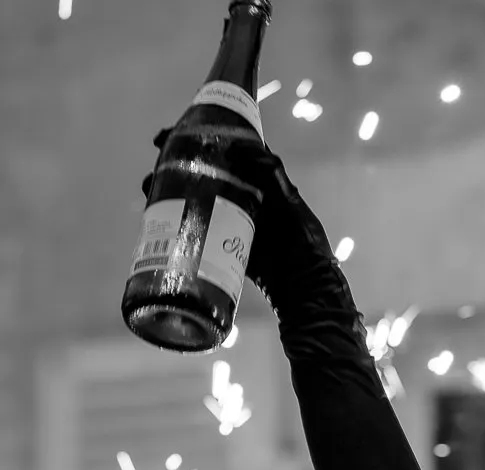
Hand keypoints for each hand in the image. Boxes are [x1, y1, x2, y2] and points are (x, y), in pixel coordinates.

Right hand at [142, 129, 340, 317]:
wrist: (305, 289)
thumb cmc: (303, 243)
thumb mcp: (289, 204)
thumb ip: (270, 175)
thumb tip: (243, 145)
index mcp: (257, 179)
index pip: (222, 148)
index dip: (195, 138)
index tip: (168, 135)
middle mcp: (241, 195)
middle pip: (202, 172)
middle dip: (174, 166)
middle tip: (153, 166)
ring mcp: (232, 220)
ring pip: (196, 199)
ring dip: (169, 193)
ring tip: (148, 190)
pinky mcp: (226, 245)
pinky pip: (199, 230)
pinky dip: (179, 225)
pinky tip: (159, 221)